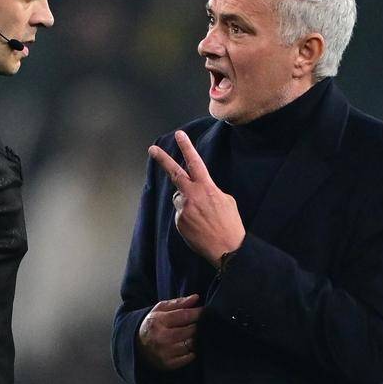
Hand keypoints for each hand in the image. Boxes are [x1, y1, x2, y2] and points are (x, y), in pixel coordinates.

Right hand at [137, 294, 201, 370]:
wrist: (137, 346)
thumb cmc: (153, 324)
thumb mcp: (160, 309)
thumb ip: (178, 303)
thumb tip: (196, 297)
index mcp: (158, 321)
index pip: (184, 315)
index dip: (197, 313)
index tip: (204, 311)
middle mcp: (161, 337)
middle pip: (190, 330)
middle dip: (198, 326)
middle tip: (201, 323)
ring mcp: (165, 352)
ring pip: (191, 343)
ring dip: (196, 339)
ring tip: (195, 334)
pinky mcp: (169, 364)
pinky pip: (190, 356)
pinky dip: (192, 351)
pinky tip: (190, 346)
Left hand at [148, 130, 244, 267]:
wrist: (227, 248)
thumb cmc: (230, 224)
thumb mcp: (226, 200)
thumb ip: (209, 191)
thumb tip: (198, 191)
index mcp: (207, 188)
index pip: (195, 162)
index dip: (187, 147)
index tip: (179, 135)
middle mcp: (192, 196)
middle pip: (174, 173)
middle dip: (163, 159)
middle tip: (152, 149)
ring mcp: (183, 209)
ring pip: (179, 199)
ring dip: (186, 202)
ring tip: (202, 217)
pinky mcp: (179, 222)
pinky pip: (180, 215)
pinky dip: (188, 218)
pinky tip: (199, 227)